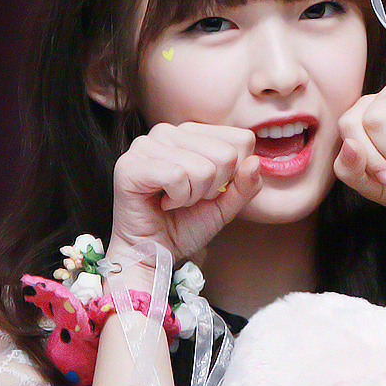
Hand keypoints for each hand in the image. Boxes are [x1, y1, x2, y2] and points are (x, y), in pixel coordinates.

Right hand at [108, 122, 262, 281]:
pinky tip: (164, 203)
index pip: (241, 139)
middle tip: (190, 198)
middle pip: (226, 154)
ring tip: (175, 201)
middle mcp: (168, 132)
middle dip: (214, 188)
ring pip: (203, 168)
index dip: (235, 174)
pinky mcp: (130, 164)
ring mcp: (146, 144)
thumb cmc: (183, 225)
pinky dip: (178, 198)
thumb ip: (244, 185)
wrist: (153, 253)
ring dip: (194, 196)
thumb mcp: (224, 206)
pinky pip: (177, 177)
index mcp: (192, 133)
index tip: (209, 190)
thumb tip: (255, 161)